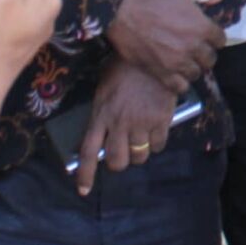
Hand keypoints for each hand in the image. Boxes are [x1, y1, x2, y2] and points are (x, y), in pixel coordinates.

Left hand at [77, 58, 181, 194]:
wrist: (152, 54)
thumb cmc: (125, 67)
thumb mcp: (105, 88)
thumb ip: (103, 112)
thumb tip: (103, 133)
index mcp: (100, 114)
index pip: (88, 152)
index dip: (85, 174)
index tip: (84, 190)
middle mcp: (118, 123)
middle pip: (116, 161)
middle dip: (120, 162)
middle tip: (124, 153)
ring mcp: (140, 123)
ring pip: (139, 157)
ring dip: (140, 153)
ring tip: (142, 140)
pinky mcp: (160, 120)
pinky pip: (158, 145)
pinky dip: (157, 143)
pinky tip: (157, 131)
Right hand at [107, 0, 225, 99]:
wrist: (120, 11)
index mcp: (202, 27)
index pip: (220, 40)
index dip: (214, 37)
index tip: (206, 35)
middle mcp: (193, 47)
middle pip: (210, 59)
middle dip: (204, 54)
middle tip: (195, 49)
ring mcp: (177, 62)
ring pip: (196, 74)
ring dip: (192, 68)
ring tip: (184, 62)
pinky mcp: (160, 72)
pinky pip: (179, 87)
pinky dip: (180, 83)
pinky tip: (175, 75)